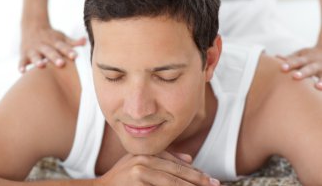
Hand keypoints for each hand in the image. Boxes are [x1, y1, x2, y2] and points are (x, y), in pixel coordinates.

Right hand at [19, 25, 85, 72]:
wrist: (32, 26)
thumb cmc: (51, 36)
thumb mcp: (62, 37)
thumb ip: (73, 42)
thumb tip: (85, 41)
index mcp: (54, 41)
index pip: (62, 46)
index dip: (68, 51)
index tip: (75, 56)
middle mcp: (43, 45)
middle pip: (49, 51)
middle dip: (55, 57)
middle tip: (61, 63)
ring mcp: (33, 50)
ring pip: (35, 55)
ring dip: (37, 60)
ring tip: (41, 66)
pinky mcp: (24, 54)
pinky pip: (22, 61)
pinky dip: (21, 65)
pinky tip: (22, 72)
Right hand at [94, 151, 219, 185]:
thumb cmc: (121, 179)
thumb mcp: (139, 164)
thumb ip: (163, 159)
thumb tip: (189, 158)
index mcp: (147, 152)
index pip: (176, 163)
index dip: (194, 172)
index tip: (209, 180)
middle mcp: (144, 158)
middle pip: (177, 171)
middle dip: (197, 180)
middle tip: (215, 185)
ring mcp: (140, 170)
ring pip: (172, 182)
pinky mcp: (137, 181)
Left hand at [278, 46, 321, 89]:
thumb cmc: (309, 57)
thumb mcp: (301, 55)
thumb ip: (290, 58)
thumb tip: (276, 57)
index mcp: (307, 58)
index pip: (297, 61)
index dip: (290, 64)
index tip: (282, 68)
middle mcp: (317, 64)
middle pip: (310, 68)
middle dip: (303, 73)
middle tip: (295, 76)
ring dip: (321, 81)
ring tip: (318, 87)